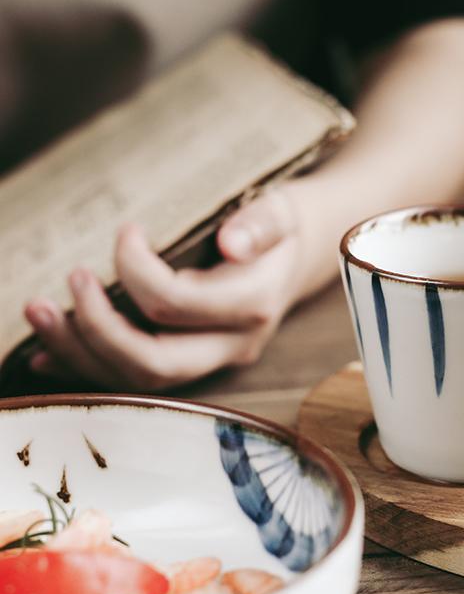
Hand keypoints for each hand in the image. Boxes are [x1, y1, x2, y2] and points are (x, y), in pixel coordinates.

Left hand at [24, 188, 302, 390]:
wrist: (296, 259)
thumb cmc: (278, 229)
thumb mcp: (279, 212)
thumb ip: (259, 225)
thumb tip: (231, 243)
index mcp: (252, 306)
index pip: (176, 304)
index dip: (134, 269)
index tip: (126, 231)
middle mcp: (232, 345)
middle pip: (155, 362)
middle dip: (98, 328)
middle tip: (71, 280)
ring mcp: (212, 361)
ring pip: (139, 380)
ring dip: (81, 352)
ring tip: (38, 313)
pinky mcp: (192, 364)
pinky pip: (135, 381)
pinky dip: (88, 367)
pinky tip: (47, 355)